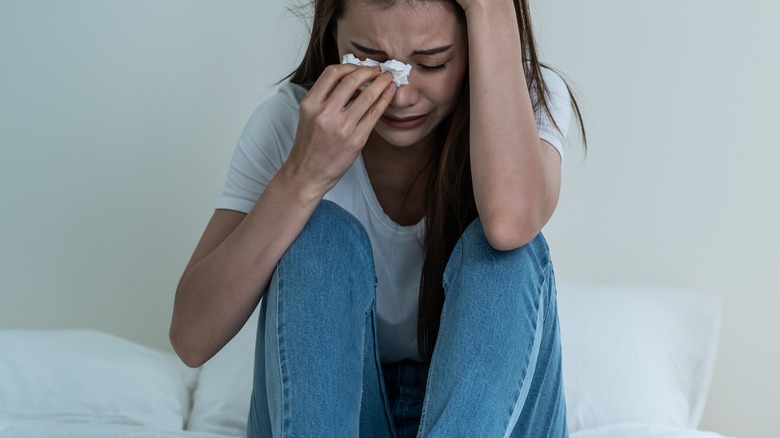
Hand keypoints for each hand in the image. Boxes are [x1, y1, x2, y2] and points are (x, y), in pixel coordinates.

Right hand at [285, 64, 395, 196]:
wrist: (307, 174)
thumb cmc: (309, 145)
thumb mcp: (308, 116)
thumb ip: (325, 97)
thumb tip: (350, 80)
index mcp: (310, 104)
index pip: (332, 73)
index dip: (350, 65)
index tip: (360, 66)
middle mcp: (325, 114)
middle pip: (352, 80)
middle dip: (369, 71)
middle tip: (378, 70)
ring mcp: (342, 128)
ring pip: (367, 96)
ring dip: (381, 83)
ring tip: (388, 78)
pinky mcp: (356, 140)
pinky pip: (374, 114)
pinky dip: (384, 100)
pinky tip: (389, 93)